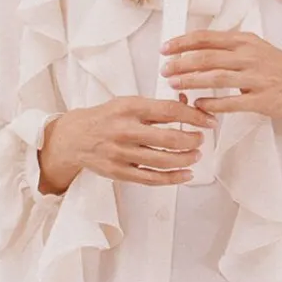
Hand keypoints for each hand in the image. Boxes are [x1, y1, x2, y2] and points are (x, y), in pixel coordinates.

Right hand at [38, 97, 216, 194]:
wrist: (73, 137)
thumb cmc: (105, 118)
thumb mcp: (127, 103)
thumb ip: (154, 106)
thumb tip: (188, 104)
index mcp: (129, 107)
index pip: (169, 110)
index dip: (194, 116)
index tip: (209, 121)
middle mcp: (125, 130)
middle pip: (169, 138)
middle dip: (192, 139)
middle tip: (201, 139)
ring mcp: (121, 153)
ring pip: (163, 160)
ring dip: (185, 159)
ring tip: (195, 155)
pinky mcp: (119, 172)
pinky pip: (151, 178)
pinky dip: (172, 178)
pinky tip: (185, 174)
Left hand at [160, 30, 281, 168]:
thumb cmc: (281, 69)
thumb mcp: (256, 49)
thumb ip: (230, 49)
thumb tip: (199, 50)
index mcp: (245, 42)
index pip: (207, 38)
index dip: (183, 43)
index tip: (165, 49)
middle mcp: (249, 56)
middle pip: (207, 56)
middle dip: (181, 63)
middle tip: (163, 69)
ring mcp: (257, 78)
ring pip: (216, 77)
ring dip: (191, 81)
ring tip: (173, 85)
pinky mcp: (263, 100)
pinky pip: (232, 102)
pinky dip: (213, 104)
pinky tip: (198, 106)